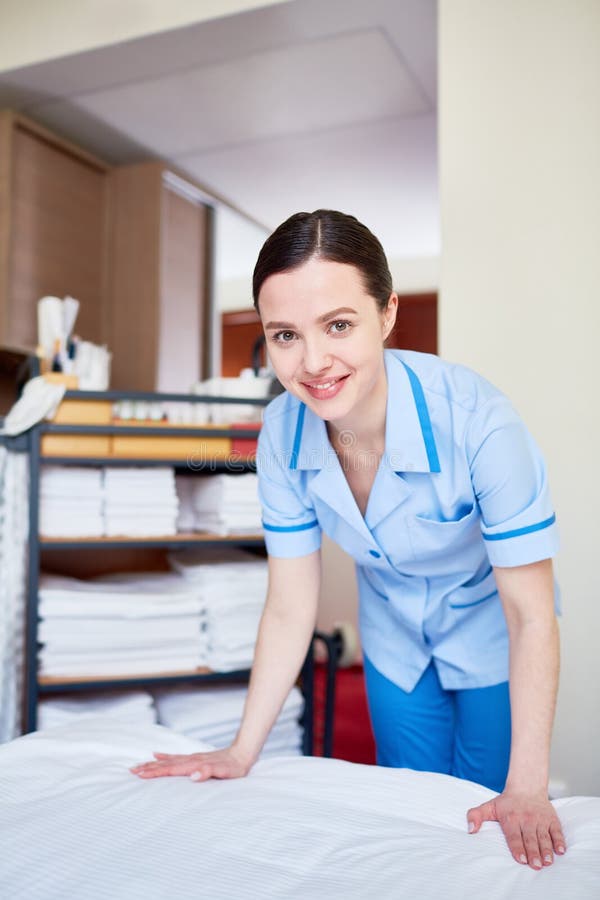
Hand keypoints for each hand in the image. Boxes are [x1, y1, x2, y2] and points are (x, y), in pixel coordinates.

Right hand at [129, 745, 253, 781]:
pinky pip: (176, 757)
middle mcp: (190, 760)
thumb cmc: (233, 767)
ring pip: (168, 760)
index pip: (170, 769)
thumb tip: (192, 776)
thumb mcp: (224, 772)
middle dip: (148, 768)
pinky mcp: (195, 758)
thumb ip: (207, 773)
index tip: (139, 774)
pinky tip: (157, 754)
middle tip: (131, 770)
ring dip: (153, 763)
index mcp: (194, 765)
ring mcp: (192, 758)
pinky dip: (165, 756)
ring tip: (138, 765)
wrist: (243, 753)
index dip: (154, 771)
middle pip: (165, 764)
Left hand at [467, 791, 565, 867]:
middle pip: (530, 839)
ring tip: (547, 862)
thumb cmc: (507, 802)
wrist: (527, 786)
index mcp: (511, 818)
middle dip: (533, 853)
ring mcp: (540, 819)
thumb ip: (476, 816)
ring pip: (544, 837)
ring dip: (546, 850)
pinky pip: (557, 831)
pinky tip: (560, 851)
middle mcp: (526, 819)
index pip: (514, 836)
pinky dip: (559, 841)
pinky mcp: (552, 819)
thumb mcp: (489, 806)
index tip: (520, 859)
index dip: (517, 848)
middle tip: (536, 865)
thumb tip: (470, 830)